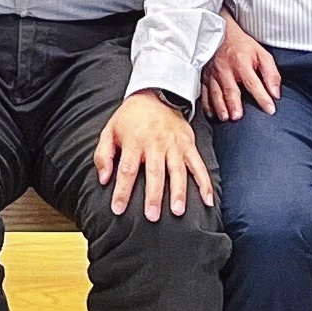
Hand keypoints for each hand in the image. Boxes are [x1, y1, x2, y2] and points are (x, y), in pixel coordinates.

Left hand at [94, 89, 210, 220]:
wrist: (156, 94)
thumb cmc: (130, 117)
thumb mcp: (110, 130)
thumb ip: (104, 155)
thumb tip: (103, 179)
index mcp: (134, 141)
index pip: (127, 169)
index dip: (122, 190)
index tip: (118, 209)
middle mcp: (156, 143)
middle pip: (155, 172)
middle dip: (154, 196)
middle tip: (152, 216)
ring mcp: (174, 145)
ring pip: (178, 171)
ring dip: (179, 192)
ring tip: (178, 211)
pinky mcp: (188, 145)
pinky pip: (199, 165)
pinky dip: (205, 183)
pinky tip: (208, 200)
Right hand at [200, 15, 281, 120]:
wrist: (220, 33)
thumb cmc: (242, 45)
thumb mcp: (261, 53)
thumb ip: (271, 73)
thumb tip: (275, 93)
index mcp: (241, 62)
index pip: (253, 83)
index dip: (262, 97)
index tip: (270, 109)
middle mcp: (225, 69)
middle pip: (230, 90)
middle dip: (233, 104)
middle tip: (237, 117)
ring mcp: (213, 74)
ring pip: (215, 93)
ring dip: (220, 107)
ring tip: (225, 117)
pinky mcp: (204, 77)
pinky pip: (204, 93)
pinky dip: (207, 105)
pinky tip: (212, 114)